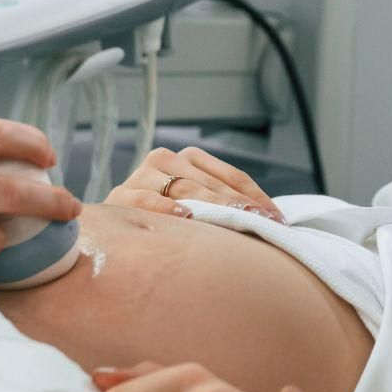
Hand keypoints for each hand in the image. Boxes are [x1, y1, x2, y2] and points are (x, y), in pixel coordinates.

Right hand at [106, 146, 284, 222]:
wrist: (115, 234)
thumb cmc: (166, 222)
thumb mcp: (197, 208)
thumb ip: (224, 207)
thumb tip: (271, 222)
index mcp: (187, 157)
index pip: (230, 175)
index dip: (255, 196)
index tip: (277, 219)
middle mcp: (164, 159)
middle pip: (210, 183)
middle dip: (238, 205)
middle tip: (262, 223)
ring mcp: (141, 176)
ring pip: (183, 188)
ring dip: (212, 206)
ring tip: (234, 220)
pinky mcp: (120, 197)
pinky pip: (145, 200)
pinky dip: (165, 207)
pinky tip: (183, 216)